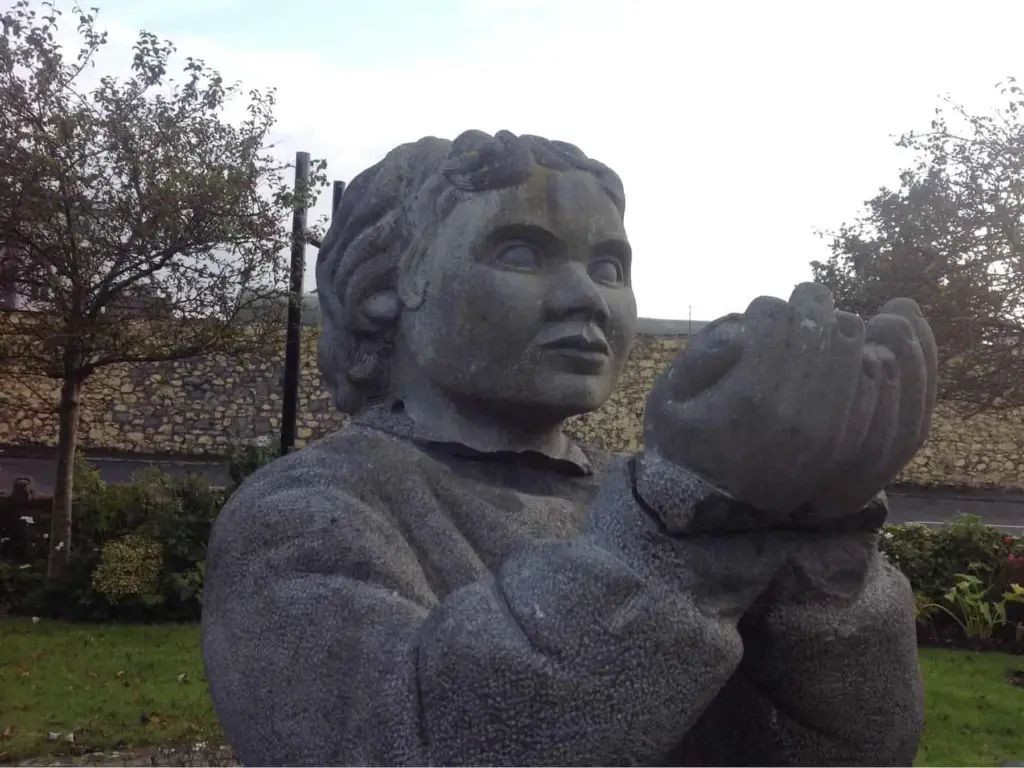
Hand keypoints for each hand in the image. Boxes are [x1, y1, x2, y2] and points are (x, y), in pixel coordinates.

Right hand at [642, 283, 936, 521]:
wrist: (716, 512)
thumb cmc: (688, 446)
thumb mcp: (667, 401)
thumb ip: (698, 357)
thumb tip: (745, 330)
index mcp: (750, 401)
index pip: (774, 318)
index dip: (766, 309)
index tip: (760, 316)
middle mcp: (800, 420)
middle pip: (827, 328)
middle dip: (812, 309)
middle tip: (802, 308)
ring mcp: (838, 437)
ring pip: (864, 353)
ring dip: (849, 330)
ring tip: (831, 327)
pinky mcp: (861, 452)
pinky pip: (883, 384)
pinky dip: (886, 361)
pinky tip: (873, 346)